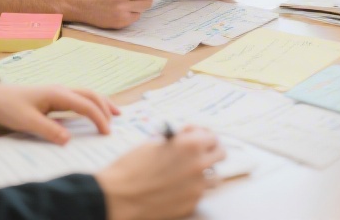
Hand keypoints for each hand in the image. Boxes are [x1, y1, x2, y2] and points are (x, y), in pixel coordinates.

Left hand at [0, 81, 118, 143]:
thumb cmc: (8, 107)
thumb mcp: (27, 121)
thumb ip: (49, 130)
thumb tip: (69, 140)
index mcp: (57, 94)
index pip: (85, 104)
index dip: (98, 118)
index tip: (106, 133)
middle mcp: (61, 90)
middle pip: (91, 95)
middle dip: (105, 107)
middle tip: (116, 122)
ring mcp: (57, 92)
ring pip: (86, 94)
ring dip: (100, 103)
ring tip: (113, 114)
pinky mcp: (53, 97)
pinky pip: (78, 98)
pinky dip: (90, 104)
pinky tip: (91, 112)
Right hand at [95, 126, 224, 219]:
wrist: (118, 196)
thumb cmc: (131, 168)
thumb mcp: (154, 143)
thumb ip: (177, 140)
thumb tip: (186, 138)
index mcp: (190, 145)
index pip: (212, 136)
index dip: (203, 135)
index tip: (197, 136)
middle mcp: (198, 165)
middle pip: (221, 154)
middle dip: (211, 151)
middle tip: (201, 152)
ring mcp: (197, 187)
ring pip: (214, 177)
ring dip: (205, 172)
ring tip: (190, 172)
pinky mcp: (190, 204)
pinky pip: (199, 194)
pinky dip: (191, 189)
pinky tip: (177, 187)